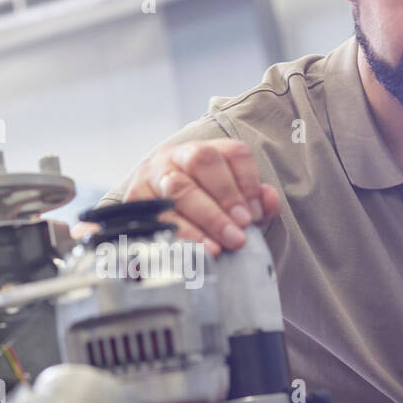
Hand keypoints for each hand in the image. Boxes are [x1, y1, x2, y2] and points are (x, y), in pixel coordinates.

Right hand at [75, 140, 280, 255]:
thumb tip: (268, 201)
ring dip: (204, 218)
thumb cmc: (200, 213)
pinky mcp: (134, 201)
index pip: (233, 153)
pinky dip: (178, 234)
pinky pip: (157, 215)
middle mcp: (177, 156)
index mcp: (206, 152)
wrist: (152, 223)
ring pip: (178, 187)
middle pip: (202, 161)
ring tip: (220, 246)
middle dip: (225, 197)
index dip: (248, 182)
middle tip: (240, 232)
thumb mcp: (230, 206)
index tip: (255, 215)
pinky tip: (194, 251)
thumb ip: (256, 203)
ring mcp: (152, 175)